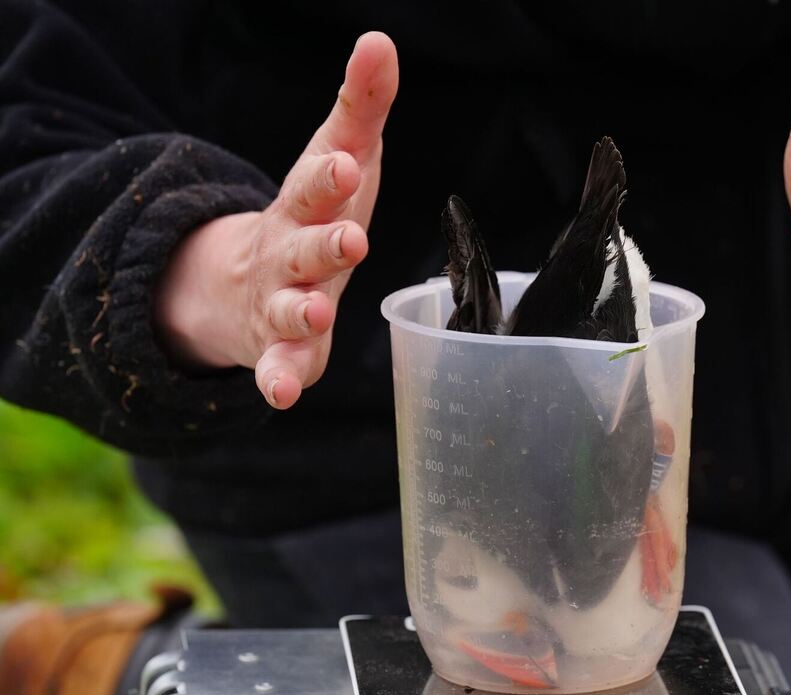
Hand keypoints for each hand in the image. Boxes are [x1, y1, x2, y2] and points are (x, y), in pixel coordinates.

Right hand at [156, 32, 398, 408]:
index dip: (329, 176)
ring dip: (299, 310)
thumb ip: (361, 106)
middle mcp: (289, 253)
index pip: (316, 186)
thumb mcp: (337, 157)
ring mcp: (280, 302)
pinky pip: (278, 367)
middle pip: (304, 246)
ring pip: (286, 307)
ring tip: (313, 313)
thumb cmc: (314, 212)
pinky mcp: (284, 349)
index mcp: (307, 206)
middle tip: (352, 238)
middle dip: (325, 242)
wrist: (247, 280)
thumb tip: (380, 41)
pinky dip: (278, 380)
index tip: (344, 162)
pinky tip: (282, 395)